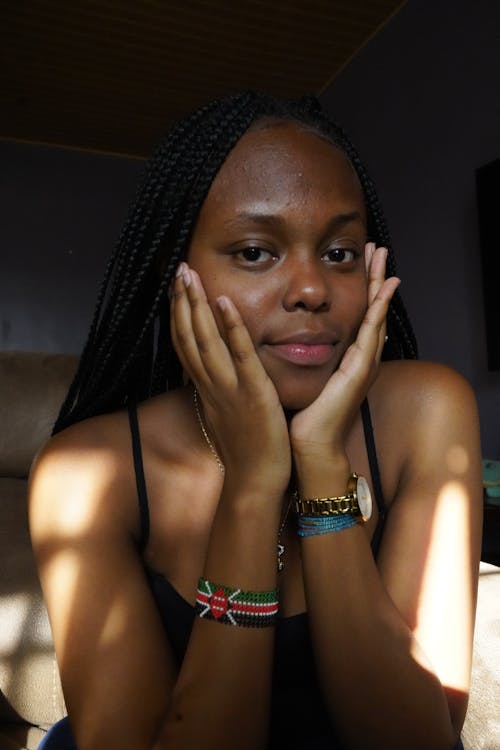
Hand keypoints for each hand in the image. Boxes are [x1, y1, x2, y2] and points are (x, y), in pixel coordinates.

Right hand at [171, 263, 290, 495]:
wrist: (254, 482)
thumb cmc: (245, 450)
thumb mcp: (225, 414)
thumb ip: (219, 390)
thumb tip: (214, 373)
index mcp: (205, 389)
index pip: (185, 346)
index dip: (178, 316)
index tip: (175, 290)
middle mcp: (210, 385)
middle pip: (188, 337)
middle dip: (181, 301)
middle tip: (178, 269)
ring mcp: (229, 388)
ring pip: (205, 341)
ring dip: (196, 306)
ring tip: (190, 275)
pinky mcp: (253, 393)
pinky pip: (240, 356)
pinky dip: (231, 328)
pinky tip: (224, 303)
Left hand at [290, 244, 399, 463]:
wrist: (309, 447)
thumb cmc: (303, 417)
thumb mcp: (303, 379)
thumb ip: (301, 358)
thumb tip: (284, 338)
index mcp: (346, 360)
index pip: (357, 315)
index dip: (361, 288)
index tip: (360, 261)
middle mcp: (360, 359)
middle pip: (372, 310)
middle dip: (375, 278)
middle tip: (378, 248)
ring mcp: (363, 365)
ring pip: (376, 315)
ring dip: (381, 285)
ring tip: (383, 258)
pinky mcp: (359, 372)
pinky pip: (371, 334)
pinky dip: (378, 310)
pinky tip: (382, 290)